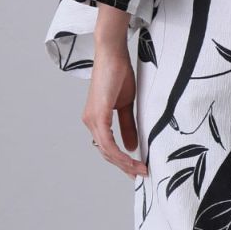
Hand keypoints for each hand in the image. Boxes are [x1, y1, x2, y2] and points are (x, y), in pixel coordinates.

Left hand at [82, 29, 147, 178]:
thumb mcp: (126, 104)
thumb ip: (127, 126)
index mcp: (96, 119)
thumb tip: (132, 146)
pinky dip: (120, 153)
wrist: (112, 54)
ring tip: (140, 170)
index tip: (137, 169)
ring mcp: (92, 119)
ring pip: (106, 151)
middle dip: (124, 166)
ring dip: (124, 163)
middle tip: (140, 175)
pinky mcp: (98, 115)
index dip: (121, 161)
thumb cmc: (118, 74)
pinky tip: (131, 159)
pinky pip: (108, 142)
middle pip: (106, 153)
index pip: (107, 147)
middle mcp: (90, 121)